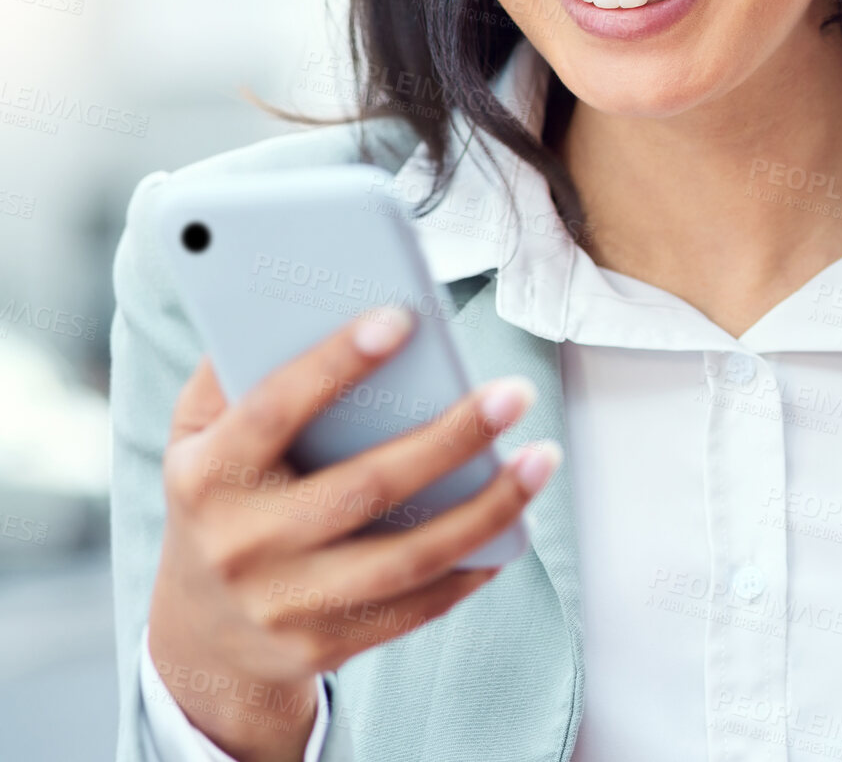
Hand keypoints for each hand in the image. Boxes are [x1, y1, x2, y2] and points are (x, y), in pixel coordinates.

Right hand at [145, 306, 559, 761]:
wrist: (199, 634)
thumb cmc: (219, 500)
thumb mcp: (196, 435)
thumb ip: (234, 372)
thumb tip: (296, 299)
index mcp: (207, 476)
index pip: (274, 410)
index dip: (335, 364)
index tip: (401, 317)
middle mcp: (242, 545)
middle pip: (364, 488)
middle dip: (450, 437)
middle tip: (514, 392)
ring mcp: (284, 604)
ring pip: (406, 558)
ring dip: (487, 508)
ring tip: (541, 458)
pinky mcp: (326, 644)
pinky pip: (416, 607)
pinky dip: (472, 566)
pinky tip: (517, 524)